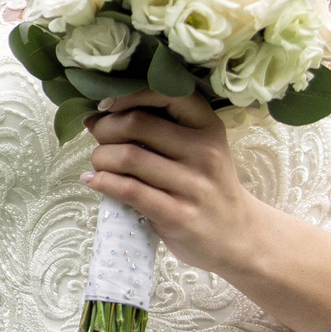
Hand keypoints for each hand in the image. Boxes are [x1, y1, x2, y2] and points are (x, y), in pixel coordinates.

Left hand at [80, 91, 256, 277]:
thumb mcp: (200, 148)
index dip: (128, 95)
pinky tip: (94, 181)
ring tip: (98, 163)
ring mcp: (194, 185)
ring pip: (128, 157)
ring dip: (100, 158)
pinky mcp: (179, 215)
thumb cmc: (207, 186)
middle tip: (98, 138)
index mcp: (208, 126)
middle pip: (137, 124)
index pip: (166, 94)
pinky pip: (130, 190)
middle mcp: (204, 152)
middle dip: (105, 129)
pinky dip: (103, 182)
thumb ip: (163, 128)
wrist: (237, 237)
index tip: (105, 105)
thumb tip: (101, 115)